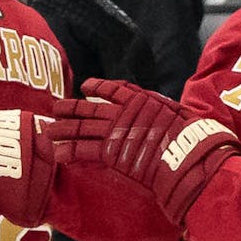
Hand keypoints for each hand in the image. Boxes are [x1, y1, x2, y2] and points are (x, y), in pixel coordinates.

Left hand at [48, 78, 238, 224]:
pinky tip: (55, 153)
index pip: (114, 89)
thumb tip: (170, 111)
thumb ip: (166, 110)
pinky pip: (83, 150)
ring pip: (80, 128)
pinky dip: (67, 151)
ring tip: (46, 131)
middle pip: (89, 109)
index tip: (85, 86)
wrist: (190, 154)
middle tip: (54, 108)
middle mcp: (123, 112)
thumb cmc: (194, 137)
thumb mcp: (182, 114)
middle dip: (69, 109)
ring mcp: (114, 131)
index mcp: (141, 100)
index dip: (98, 88)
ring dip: (62, 130)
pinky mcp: (109, 151)